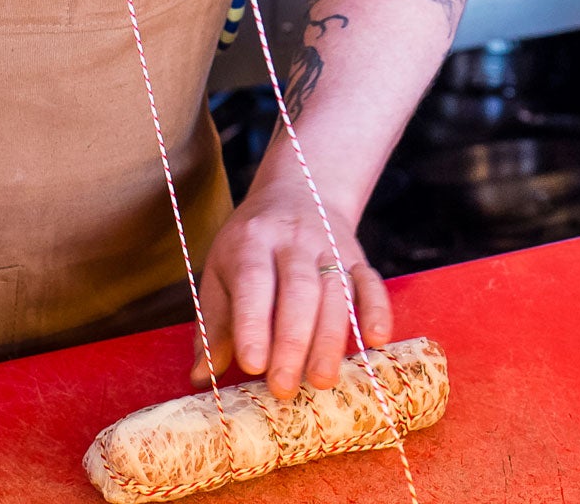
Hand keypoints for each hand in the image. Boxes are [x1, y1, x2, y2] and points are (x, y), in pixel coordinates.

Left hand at [190, 172, 392, 400]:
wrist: (298, 192)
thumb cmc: (251, 246)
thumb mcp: (221, 270)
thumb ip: (214, 324)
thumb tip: (202, 376)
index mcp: (251, 242)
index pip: (253, 281)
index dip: (253, 323)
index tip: (252, 364)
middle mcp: (293, 241)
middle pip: (299, 290)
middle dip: (292, 342)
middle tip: (284, 386)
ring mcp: (330, 247)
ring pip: (335, 292)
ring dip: (330, 338)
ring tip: (320, 380)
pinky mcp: (358, 257)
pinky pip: (371, 283)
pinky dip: (376, 311)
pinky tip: (375, 341)